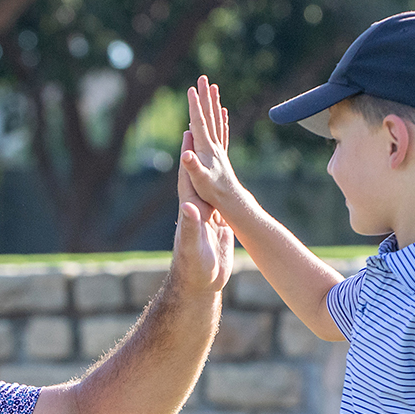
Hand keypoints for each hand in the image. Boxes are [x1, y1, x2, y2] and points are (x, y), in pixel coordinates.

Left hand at [172, 132, 233, 294]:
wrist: (201, 287)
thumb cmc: (194, 270)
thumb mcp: (192, 246)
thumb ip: (190, 226)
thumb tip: (189, 205)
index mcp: (191, 209)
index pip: (188, 177)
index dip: (188, 155)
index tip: (189, 131)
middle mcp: (197, 209)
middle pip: (198, 174)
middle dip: (199, 152)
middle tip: (200, 126)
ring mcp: (207, 217)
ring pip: (210, 185)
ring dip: (211, 166)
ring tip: (214, 147)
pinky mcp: (217, 226)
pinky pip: (221, 201)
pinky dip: (224, 188)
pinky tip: (226, 181)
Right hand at [180, 75, 243, 215]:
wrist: (231, 200)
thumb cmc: (212, 193)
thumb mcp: (199, 181)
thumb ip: (192, 167)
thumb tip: (186, 154)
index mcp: (206, 148)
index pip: (199, 122)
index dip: (195, 106)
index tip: (191, 89)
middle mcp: (213, 145)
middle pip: (209, 115)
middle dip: (205, 96)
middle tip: (203, 78)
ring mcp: (218, 148)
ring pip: (216, 120)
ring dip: (213, 103)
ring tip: (213, 88)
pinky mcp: (221, 154)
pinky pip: (221, 131)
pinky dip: (221, 119)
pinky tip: (223, 112)